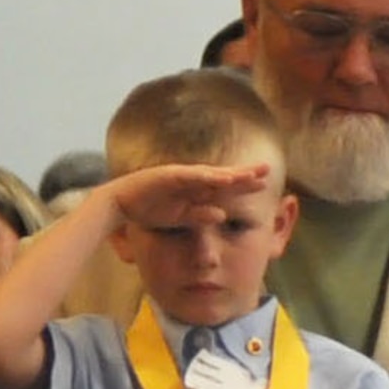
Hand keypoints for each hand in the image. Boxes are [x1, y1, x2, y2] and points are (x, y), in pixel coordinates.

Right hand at [111, 161, 270, 228]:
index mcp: (196, 191)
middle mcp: (192, 180)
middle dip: (244, 174)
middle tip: (267, 170)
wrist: (121, 204)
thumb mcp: (182, 219)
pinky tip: (221, 178)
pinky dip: (205, 178)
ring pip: (211, 174)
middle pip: (223, 177)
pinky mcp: (168, 177)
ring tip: (250, 174)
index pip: (225, 188)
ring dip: (230, 174)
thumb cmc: (151, 210)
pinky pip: (190, 177)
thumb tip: (224, 216)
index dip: (244, 185)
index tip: (265, 185)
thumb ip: (201, 217)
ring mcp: (181, 176)